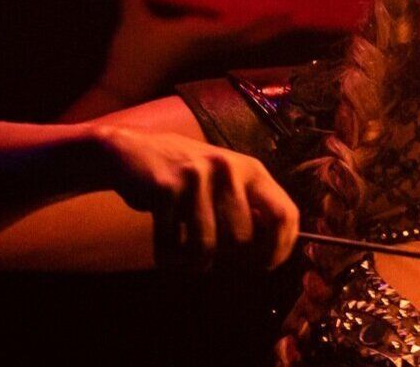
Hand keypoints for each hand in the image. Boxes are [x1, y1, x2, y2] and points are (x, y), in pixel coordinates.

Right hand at [90, 125, 298, 271]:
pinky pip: (171, 244)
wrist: (134, 152)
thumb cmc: (188, 178)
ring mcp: (196, 177)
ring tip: (186, 258)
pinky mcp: (165, 188)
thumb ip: (251, 211)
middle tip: (213, 260)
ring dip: (194, 263)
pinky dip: (167, 257)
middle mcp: (228, 170)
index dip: (280, 249)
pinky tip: (166, 252)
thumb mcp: (227, 184)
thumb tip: (271, 255)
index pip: (285, 215)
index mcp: (252, 170)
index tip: (266, 267)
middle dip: (228, 261)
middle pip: (242, 240)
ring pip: (206, 247)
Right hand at [97, 0, 291, 103]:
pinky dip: (243, 36)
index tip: (286, 12)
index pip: (241, 28)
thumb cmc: (132, 56)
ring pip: (241, 43)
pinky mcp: (195, 58)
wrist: (122, 91)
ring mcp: (203, 54)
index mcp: (200, 36)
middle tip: (295, 15)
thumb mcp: (132, 20)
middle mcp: (208, 45)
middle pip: (249, 38)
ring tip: (281, 22)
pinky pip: (228, 45)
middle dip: (272, 27)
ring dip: (261, 33)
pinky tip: (248, 32)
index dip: (264, 21)